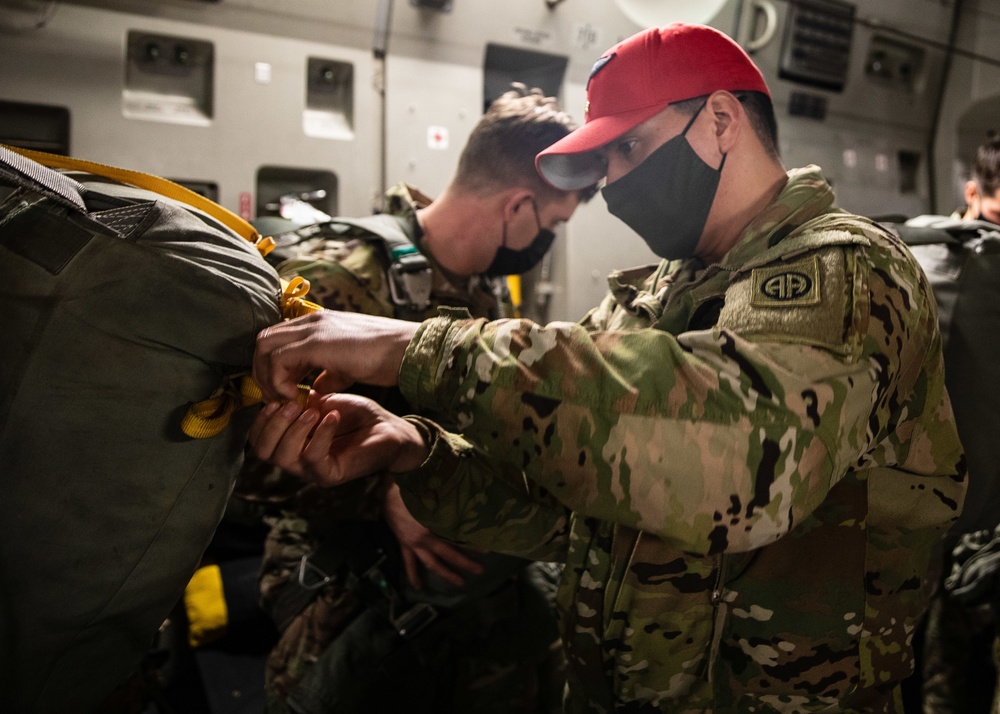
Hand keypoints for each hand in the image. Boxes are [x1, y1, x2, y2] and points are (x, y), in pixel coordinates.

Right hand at [249, 391, 428, 484]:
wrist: (389, 428)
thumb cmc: (357, 416)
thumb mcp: (322, 403)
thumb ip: (299, 401)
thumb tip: (279, 391)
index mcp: (291, 444)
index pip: (258, 442)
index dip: (260, 421)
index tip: (275, 398)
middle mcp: (297, 461)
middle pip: (264, 452)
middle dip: (273, 424)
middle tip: (292, 404)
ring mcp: (313, 470)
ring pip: (284, 457)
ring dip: (294, 429)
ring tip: (312, 410)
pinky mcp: (331, 475)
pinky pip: (312, 458)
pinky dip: (320, 434)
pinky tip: (331, 417)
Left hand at [253, 311, 419, 401]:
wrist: (405, 351)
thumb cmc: (384, 358)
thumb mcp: (348, 366)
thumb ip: (328, 374)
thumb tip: (315, 389)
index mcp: (318, 323)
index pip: (277, 338)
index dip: (272, 367)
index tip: (283, 391)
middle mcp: (311, 321)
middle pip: (263, 340)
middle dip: (262, 372)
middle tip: (276, 397)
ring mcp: (312, 329)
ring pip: (264, 347)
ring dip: (268, 377)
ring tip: (286, 399)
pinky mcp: (316, 343)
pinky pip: (278, 360)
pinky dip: (279, 381)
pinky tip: (297, 396)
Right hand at [383, 482, 483, 588]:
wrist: (386, 493)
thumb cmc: (410, 490)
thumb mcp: (430, 494)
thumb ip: (446, 501)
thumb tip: (465, 501)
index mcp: (432, 526)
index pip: (457, 538)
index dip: (472, 544)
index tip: (487, 549)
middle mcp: (424, 539)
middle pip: (448, 554)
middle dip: (465, 563)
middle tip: (480, 571)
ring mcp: (413, 544)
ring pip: (431, 564)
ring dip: (446, 574)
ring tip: (459, 582)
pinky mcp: (404, 545)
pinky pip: (409, 563)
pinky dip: (413, 575)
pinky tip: (419, 587)